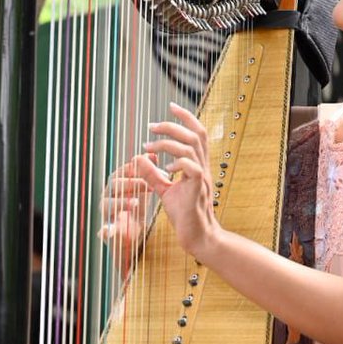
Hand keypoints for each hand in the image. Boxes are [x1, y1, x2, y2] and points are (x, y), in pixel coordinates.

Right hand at [100, 157, 153, 279]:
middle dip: (133, 183)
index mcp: (117, 184)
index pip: (124, 171)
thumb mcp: (144, 190)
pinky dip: (105, 230)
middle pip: (116, 184)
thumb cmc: (137, 208)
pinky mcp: (107, 230)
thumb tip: (153, 154)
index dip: (138, 168)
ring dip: (121, 202)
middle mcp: (108, 195)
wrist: (132, 236)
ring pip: (108, 203)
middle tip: (150, 186)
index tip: (155, 169)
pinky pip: (104, 229)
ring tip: (135, 203)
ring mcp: (106, 212)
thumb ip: (147, 173)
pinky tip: (107, 231)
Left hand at [134, 102, 218, 258]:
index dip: (186, 117)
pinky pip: (190, 167)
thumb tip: (139, 157)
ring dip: (168, 142)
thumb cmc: (184, 214)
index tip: (171, 106)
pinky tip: (165, 168)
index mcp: (197, 164)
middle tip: (150, 126)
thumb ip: (152, 174)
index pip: (197, 133)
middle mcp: (202, 167)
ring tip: (150, 146)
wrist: (197, 237)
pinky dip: (177, 162)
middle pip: (195, 134)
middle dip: (172, 125)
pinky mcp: (197, 190)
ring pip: (191, 147)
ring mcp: (201, 177)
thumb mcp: (164, 190)